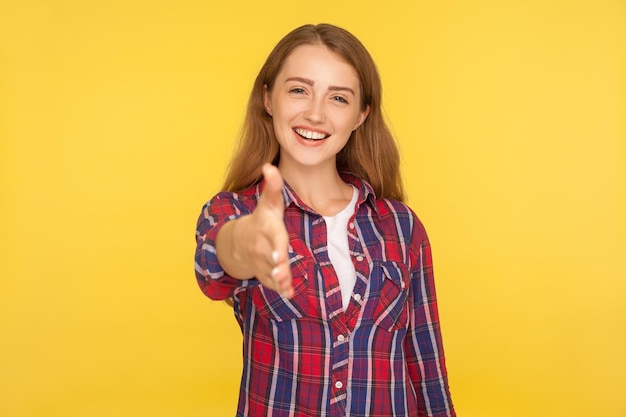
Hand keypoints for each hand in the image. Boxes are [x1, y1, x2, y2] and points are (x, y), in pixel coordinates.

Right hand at [226, 164, 293, 296]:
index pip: (274, 238)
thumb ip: (273, 186)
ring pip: (270, 273)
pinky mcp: (262, 272)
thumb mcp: (268, 202)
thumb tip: (269, 166)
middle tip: (282, 275)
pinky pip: (270, 283)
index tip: (279, 256)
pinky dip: (279, 290)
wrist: (239, 239)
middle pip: (270, 258)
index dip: (277, 247)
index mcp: (266, 229)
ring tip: (288, 288)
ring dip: (280, 281)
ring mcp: (260, 261)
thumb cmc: (262, 218)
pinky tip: (289, 294)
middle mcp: (261, 246)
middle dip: (277, 267)